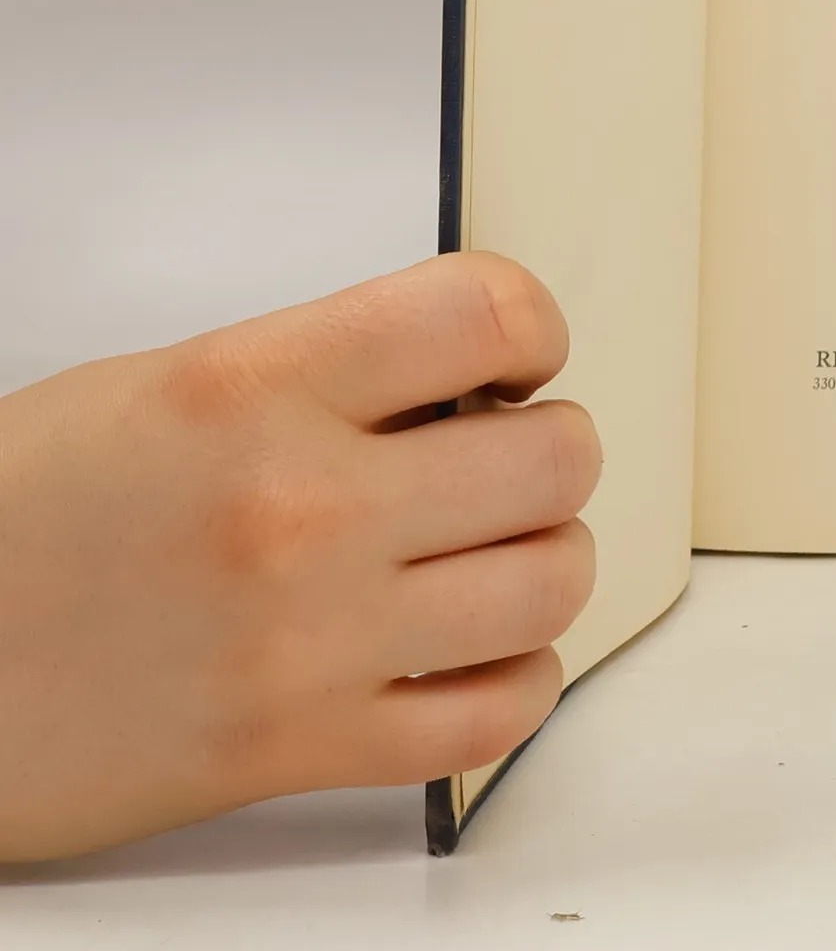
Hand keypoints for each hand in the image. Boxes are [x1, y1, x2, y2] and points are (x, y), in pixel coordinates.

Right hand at [0, 253, 598, 861]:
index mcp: (256, 387)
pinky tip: (475, 652)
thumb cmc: (23, 515)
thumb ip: (328, 371)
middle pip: (555, 455)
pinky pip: (497, 718)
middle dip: (549, 447)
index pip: (485, 311)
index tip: (516, 358)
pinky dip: (517, 681)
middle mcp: (298, 508)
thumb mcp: (170, 384)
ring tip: (492, 553)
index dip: (532, 326)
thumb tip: (470, 378)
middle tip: (502, 459)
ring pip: (551, 582)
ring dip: (544, 560)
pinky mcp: (297, 751)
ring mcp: (308, 639)